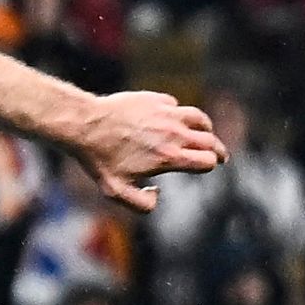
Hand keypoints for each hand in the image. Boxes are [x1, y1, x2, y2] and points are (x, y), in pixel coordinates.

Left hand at [73, 91, 224, 211]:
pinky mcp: (157, 100)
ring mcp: (167, 114)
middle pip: (210, 141)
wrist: (85, 125)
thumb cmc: (98, 158)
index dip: (210, 165)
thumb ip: (140, 204)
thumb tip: (158, 195)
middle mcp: (174, 134)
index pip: (207, 161)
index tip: (210, 166)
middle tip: (219, 155)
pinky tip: (175, 120)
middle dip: (217, 150)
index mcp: (169, 156)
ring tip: (205, 134)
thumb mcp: (115, 190)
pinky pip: (177, 106)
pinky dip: (180, 114)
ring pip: (200, 119)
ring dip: (205, 129)